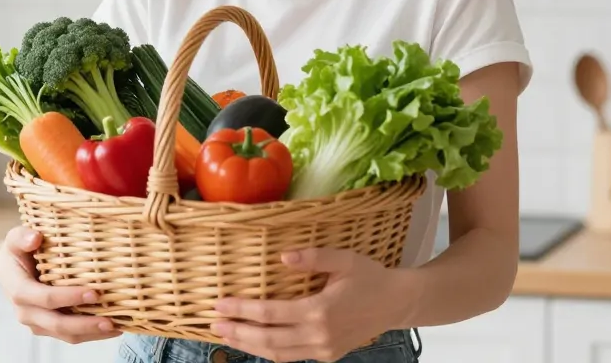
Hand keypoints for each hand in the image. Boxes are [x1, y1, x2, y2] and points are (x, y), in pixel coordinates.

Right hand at [0, 225, 121, 343]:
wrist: (11, 269)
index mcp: (18, 290)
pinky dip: (91, 334)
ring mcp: (37, 323)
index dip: (69, 298)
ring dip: (91, 333)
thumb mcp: (15, 239)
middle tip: (110, 321)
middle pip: (57, 324)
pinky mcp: (48, 328)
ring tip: (116, 328)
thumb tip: (35, 237)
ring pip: (66, 335)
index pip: (45, 298)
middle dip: (85, 324)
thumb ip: (21, 237)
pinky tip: (111, 328)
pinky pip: (70, 335)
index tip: (94, 293)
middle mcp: (25, 312)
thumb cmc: (18, 250)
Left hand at [210, 247, 416, 362]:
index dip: (242, 310)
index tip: (219, 304)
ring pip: (278, 354)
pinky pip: (291, 356)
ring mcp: (323, 350)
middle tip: (213, 324)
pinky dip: (269, 351)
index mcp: (320, 311)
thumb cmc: (370, 276)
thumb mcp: (344, 259)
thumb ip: (313, 257)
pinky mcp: (327, 355)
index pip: (270, 314)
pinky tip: (254, 342)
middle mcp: (319, 336)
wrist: (397, 303)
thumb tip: (283, 258)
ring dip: (249, 346)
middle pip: (268, 339)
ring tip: (226, 335)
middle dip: (238, 332)